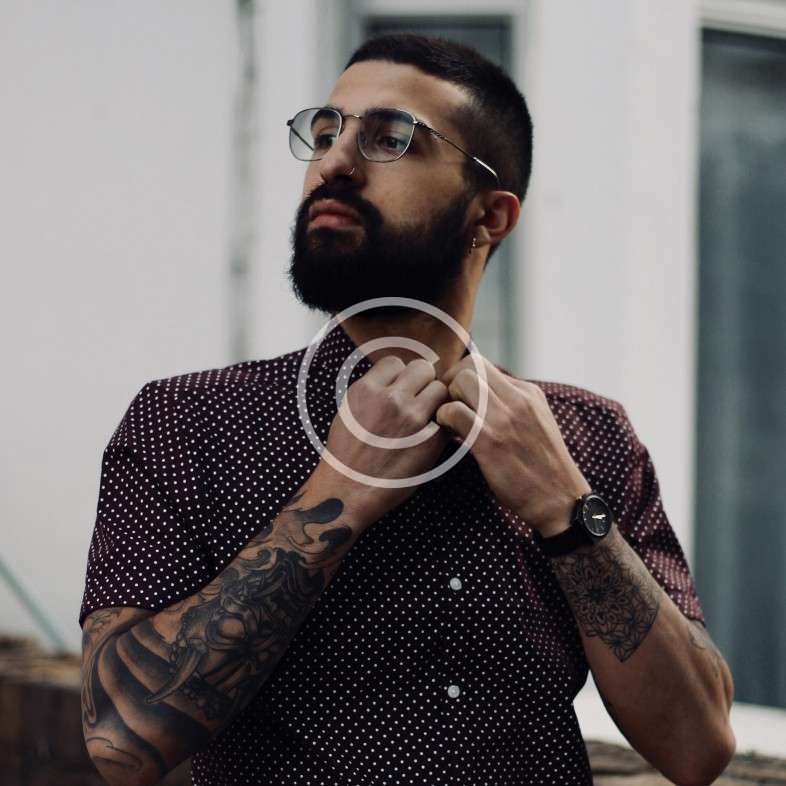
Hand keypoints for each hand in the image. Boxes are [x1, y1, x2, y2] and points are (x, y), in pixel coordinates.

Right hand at [321, 355, 452, 524]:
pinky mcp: (430, 440)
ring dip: (435, 401)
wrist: (348, 490)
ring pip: (440, 388)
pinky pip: (447, 418)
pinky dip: (442, 425)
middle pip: (423, 368)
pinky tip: (431, 435)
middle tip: (418, 401)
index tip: (398, 391)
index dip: (399, 376)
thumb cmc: (347, 453)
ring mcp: (412, 419)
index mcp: (366, 390)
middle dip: (422, 382)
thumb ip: (372, 389)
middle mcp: (390, 399)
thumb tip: (395, 375)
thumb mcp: (348, 410)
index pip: (396, 362)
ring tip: (425, 418)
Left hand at [436, 354, 589, 535]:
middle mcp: (518, 398)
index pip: (485, 365)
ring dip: (447, 397)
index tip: (456, 397)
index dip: (463, 378)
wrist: (560, 499)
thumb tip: (482, 398)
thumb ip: (514, 406)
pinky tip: (448, 433)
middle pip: (471, 363)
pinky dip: (444, 418)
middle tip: (447, 404)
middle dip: (451, 380)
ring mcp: (504, 418)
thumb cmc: (543, 467)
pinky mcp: (490, 440)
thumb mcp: (537, 423)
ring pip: (462, 380)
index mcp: (529, 393)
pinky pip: (455, 412)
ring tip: (448, 419)